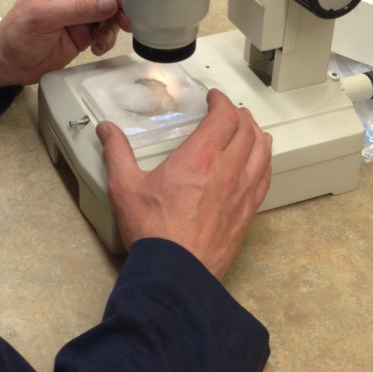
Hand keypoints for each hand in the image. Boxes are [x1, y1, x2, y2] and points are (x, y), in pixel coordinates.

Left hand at [0, 0, 131, 88]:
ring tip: (102, 42)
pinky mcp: (83, 36)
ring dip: (112, 27)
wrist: (8, 65)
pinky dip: (106, 40)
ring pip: (108, 15)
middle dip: (117, 8)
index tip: (121, 1)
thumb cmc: (18, 35)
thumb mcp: (44, 18)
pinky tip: (98, 49)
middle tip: (125, 23)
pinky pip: (104, 33)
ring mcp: (79, 17)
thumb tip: (110, 3)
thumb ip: (77, 10)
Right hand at [97, 90, 271, 278]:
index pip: (225, 116)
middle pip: (247, 130)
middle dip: (239, 114)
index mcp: (201, 158)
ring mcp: (242, 193)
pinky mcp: (247, 213)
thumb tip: (107, 130)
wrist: (175, 273)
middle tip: (229, 111)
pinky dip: (263, 162)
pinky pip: (265, 178)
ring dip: (256, 134)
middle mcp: (228, 171)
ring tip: (248, 130)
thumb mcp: (125, 187)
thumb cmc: (154, 232)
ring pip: (263, 152)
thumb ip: (117, 152)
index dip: (222, 101)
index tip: (214, 98)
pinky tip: (258, 163)